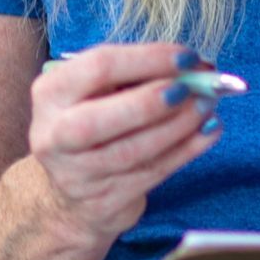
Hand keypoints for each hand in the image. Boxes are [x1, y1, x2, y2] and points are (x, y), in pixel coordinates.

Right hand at [27, 42, 222, 248]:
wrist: (69, 196)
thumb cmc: (94, 126)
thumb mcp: (100, 94)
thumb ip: (141, 77)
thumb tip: (199, 67)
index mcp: (50, 93)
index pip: (99, 68)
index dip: (148, 59)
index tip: (187, 57)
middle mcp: (54, 135)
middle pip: (102, 117)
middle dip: (154, 99)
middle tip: (193, 88)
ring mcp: (77, 174)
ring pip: (132, 150)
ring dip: (179, 126)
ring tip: (207, 106)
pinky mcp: (104, 203)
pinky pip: (152, 173)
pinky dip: (186, 150)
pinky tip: (208, 132)